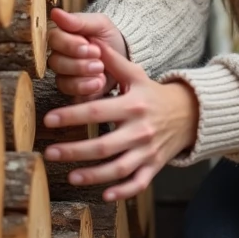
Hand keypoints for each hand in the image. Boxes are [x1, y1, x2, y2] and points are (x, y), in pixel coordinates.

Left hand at [44, 43, 198, 200]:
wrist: (189, 113)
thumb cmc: (153, 94)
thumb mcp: (137, 75)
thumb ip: (114, 61)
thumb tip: (92, 41)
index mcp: (132, 105)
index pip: (96, 110)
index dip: (71, 115)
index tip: (49, 120)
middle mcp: (140, 130)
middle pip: (103, 145)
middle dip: (74, 151)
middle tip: (50, 153)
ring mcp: (148, 151)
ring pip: (119, 168)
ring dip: (94, 176)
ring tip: (71, 177)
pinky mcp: (154, 166)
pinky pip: (138, 183)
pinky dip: (123, 191)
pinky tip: (104, 196)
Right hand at [47, 8, 127, 99]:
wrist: (126, 58)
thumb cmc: (109, 38)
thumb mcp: (100, 24)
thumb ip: (79, 21)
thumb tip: (55, 13)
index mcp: (63, 37)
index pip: (54, 40)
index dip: (69, 44)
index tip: (88, 43)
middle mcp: (60, 58)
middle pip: (56, 62)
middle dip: (78, 63)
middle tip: (98, 59)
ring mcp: (66, 76)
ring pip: (62, 80)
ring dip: (83, 76)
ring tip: (101, 70)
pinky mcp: (74, 92)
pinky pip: (72, 95)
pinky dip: (86, 89)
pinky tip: (99, 82)